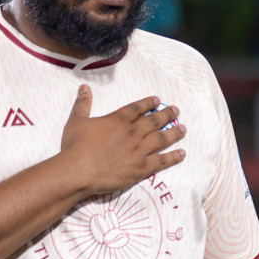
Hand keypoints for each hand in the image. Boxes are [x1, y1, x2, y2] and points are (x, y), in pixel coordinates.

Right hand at [58, 86, 186, 197]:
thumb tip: (84, 88)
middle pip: (154, 121)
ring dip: (174, 133)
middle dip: (167, 114)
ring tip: (184, 129)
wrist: (78, 170)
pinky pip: (162, 161)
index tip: (157, 100)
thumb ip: (82, 103)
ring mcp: (139, 150)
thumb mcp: (76, 121)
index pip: (138, 108)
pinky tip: (182, 153)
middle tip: (176, 111)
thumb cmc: (74, 146)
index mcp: (118, 120)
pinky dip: (174, 157)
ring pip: (162, 139)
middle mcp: (132, 133)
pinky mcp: (142, 168)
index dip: (148, 103)